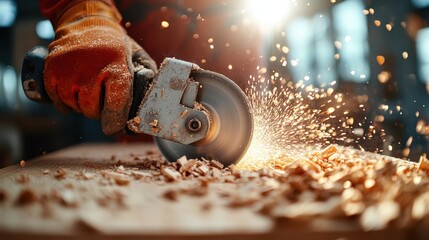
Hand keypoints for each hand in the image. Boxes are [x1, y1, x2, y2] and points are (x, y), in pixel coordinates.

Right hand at [44, 1, 155, 134]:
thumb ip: (147, 80)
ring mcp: (67, 73)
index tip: (115, 126)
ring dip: (83, 105)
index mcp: (117, 68)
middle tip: (102, 95)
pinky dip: (67, 101)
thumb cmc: (116, 48)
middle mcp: (90, 71)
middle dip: (99, 110)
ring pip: (76, 108)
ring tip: (89, 87)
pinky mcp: (50, 73)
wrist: (86, 25)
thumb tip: (151, 107)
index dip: (115, 122)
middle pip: (92, 111)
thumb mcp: (138, 58)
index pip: (115, 107)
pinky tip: (75, 87)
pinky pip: (60, 103)